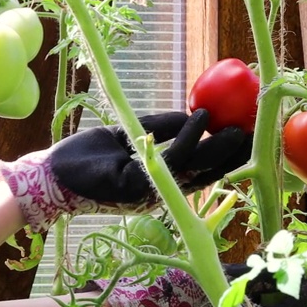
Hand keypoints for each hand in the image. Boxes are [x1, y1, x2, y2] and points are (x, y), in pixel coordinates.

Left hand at [0, 109, 250, 231]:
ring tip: (235, 125)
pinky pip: (169, 159)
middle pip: (205, 174)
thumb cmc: (87, 156)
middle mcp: (159, 190)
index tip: (246, 136)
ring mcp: (150, 190)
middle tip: (254, 134)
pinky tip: (200, 118)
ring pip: (194, 168)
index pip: (201, 170)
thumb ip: (159, 126)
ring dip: (217, 147)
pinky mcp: (136, 184)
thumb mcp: (128, 134)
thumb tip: (194, 116)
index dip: (225, 156)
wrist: (52, 173)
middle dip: (232, 156)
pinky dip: (187, 137)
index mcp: (159, 181)